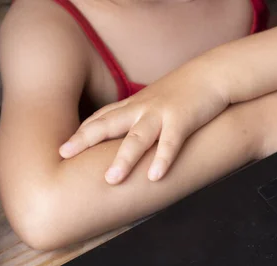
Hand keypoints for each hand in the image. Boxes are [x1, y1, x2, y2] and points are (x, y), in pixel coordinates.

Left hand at [59, 64, 229, 183]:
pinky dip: (163, 159)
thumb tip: (132, 141)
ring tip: (111, 180)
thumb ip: (141, 117)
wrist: (213, 74)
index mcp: (134, 105)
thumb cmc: (186, 91)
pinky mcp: (183, 120)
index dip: (82, 132)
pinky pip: (171, 142)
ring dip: (124, 159)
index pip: (101, 118)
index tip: (63, 148)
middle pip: (108, 124)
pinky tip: (154, 177)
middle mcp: (142, 108)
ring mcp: (161, 114)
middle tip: (64, 154)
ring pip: (137, 137)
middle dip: (85, 139)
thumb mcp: (157, 102)